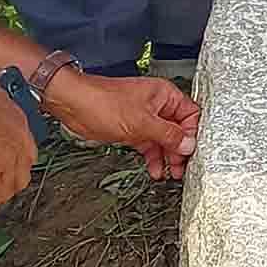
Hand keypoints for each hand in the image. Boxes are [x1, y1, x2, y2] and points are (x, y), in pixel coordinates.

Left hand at [43, 72, 201, 180]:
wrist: (75, 105)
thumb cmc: (103, 102)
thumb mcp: (142, 123)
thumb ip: (168, 135)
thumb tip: (188, 144)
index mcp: (164, 95)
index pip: (190, 114)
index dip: (192, 134)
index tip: (190, 151)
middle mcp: (156, 105)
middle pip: (178, 129)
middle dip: (180, 149)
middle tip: (181, 166)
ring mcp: (144, 117)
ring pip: (163, 139)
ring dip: (166, 157)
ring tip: (170, 172)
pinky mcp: (132, 129)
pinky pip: (149, 144)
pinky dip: (152, 157)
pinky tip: (154, 169)